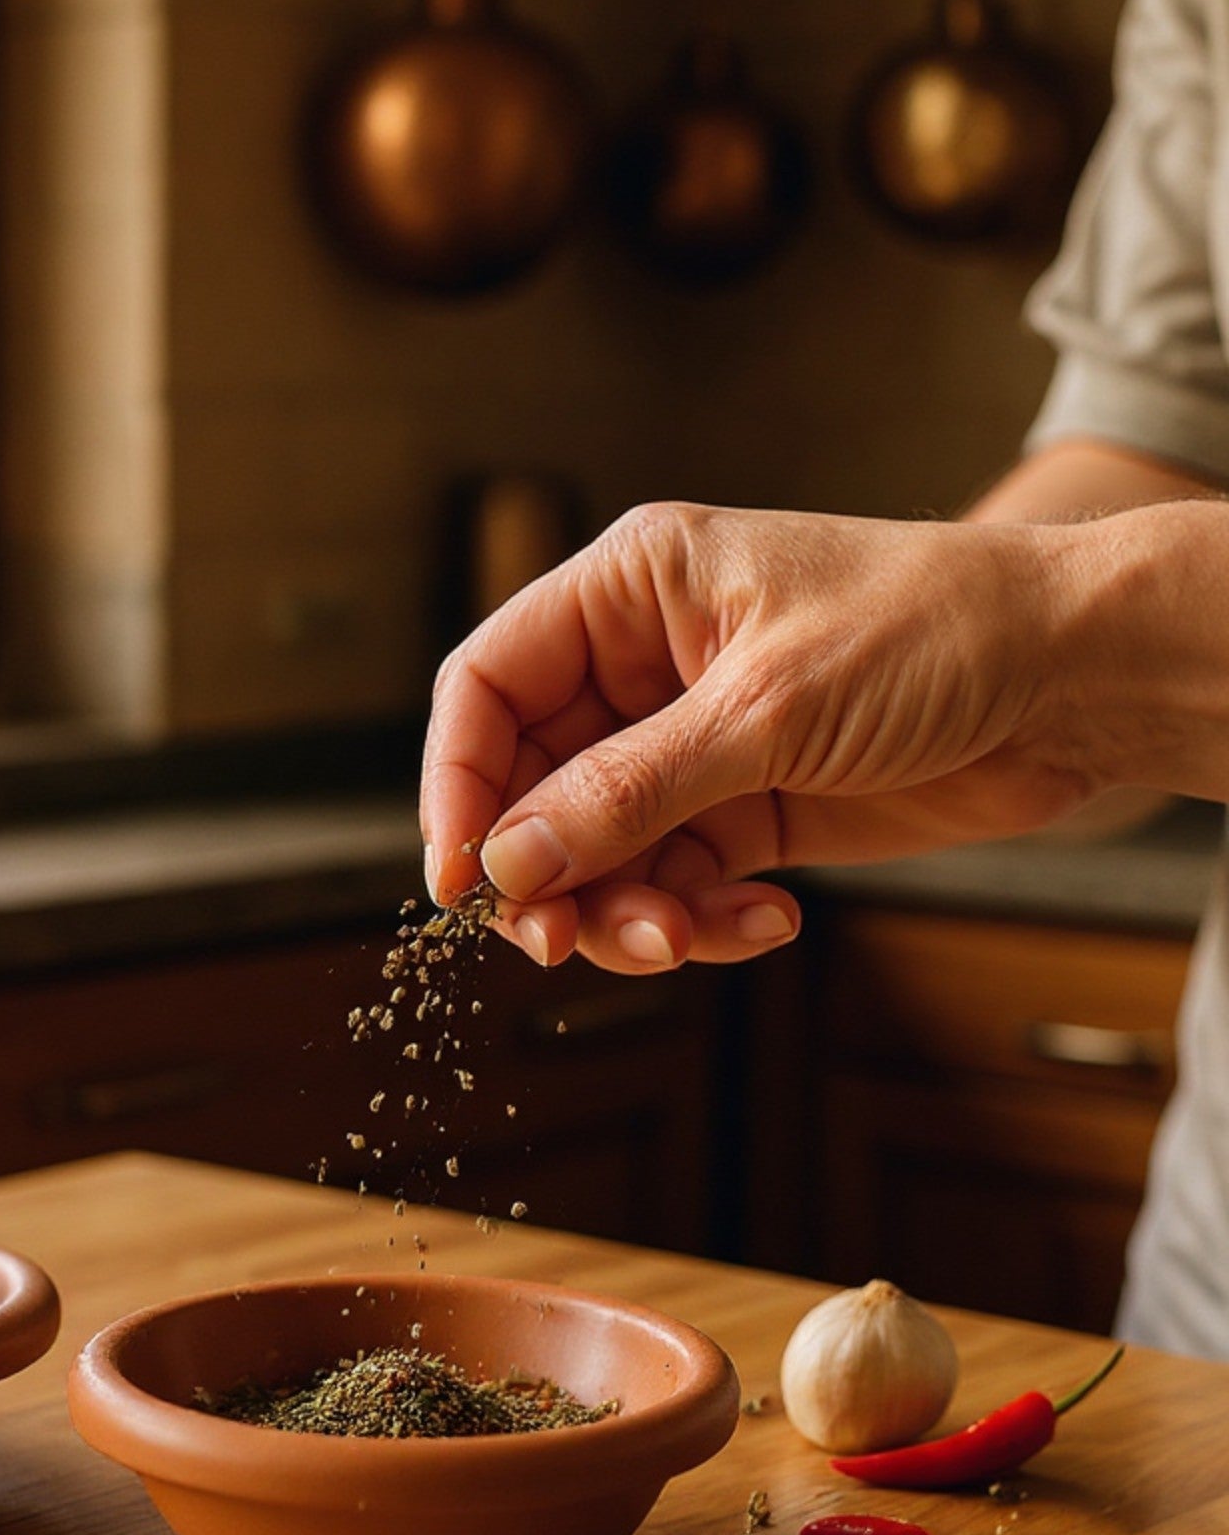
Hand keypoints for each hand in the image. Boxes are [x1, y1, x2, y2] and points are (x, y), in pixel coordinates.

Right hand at [420, 502, 1098, 973]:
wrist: (1078, 677)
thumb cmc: (932, 632)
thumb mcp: (763, 710)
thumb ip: (626, 792)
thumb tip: (507, 860)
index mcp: (627, 591)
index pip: (489, 684)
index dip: (456, 780)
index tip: (460, 877)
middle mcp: (642, 666)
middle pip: (532, 786)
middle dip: (547, 871)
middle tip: (559, 944)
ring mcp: (691, 742)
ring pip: (599, 852)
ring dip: (629, 911)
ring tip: (688, 937)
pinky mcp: (745, 807)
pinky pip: (677, 882)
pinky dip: (702, 918)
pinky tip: (764, 919)